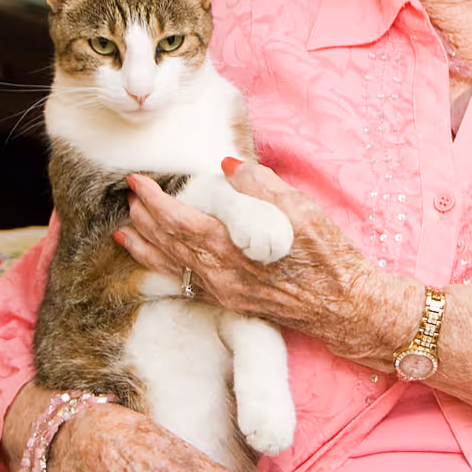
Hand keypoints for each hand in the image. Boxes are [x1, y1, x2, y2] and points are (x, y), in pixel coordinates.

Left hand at [117, 159, 409, 365]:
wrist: (346, 305)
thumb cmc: (329, 256)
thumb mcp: (301, 210)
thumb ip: (261, 186)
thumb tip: (227, 166)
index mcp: (235, 249)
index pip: (180, 222)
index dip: (154, 201)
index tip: (137, 181)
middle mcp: (222, 275)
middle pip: (169, 244)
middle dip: (144, 218)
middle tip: (130, 195)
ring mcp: (224, 292)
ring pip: (172, 266)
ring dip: (145, 245)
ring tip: (125, 228)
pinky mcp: (231, 301)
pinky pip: (185, 282)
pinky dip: (162, 267)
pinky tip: (153, 259)